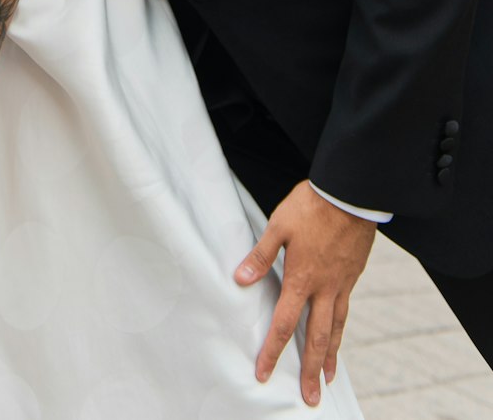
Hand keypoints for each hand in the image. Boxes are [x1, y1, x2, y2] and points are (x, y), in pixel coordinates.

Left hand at [235, 182, 375, 405]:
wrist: (350, 194)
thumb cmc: (311, 206)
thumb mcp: (278, 225)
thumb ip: (260, 256)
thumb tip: (239, 280)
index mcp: (302, 278)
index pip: (284, 324)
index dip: (273, 351)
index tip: (264, 373)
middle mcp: (324, 288)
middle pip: (316, 338)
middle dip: (310, 371)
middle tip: (310, 399)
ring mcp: (342, 284)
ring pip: (336, 328)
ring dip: (330, 356)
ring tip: (327, 378)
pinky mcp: (353, 276)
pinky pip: (345, 311)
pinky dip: (341, 329)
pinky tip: (337, 334)